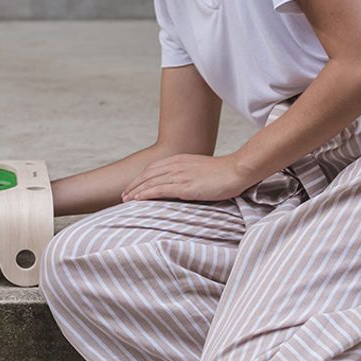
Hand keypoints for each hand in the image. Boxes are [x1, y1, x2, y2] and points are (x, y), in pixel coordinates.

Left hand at [122, 153, 251, 203]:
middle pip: (147, 175)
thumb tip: (179, 184)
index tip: (132, 186)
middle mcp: (176, 165)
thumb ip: (186, 173)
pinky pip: (160, 190)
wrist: (236, 171)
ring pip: (150, 182)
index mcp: (178, 159)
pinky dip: (146, 194)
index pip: (152, 168)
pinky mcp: (185, 186)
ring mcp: (180, 175)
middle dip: (133, 185)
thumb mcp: (199, 169)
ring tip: (126, 200)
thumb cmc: (222, 173)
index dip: (140, 178)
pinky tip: (138, 199)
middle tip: (123, 195)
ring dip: (136, 191)